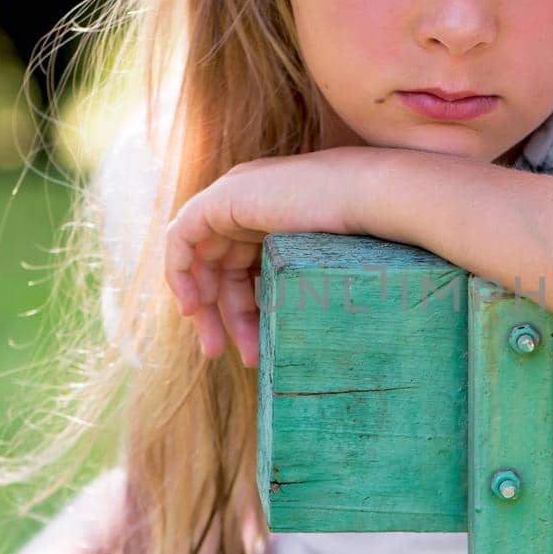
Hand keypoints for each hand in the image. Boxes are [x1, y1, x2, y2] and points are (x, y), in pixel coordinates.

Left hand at [164, 147, 383, 368]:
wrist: (373, 199)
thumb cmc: (368, 236)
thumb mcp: (324, 269)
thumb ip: (298, 287)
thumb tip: (295, 333)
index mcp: (274, 215)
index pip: (243, 267)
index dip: (242, 309)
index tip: (253, 347)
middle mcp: (250, 204)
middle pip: (219, 268)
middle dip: (221, 316)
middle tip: (227, 356)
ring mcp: (234, 197)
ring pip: (199, 261)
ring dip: (205, 309)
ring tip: (216, 350)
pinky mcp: (220, 198)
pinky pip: (180, 239)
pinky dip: (179, 274)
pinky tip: (193, 309)